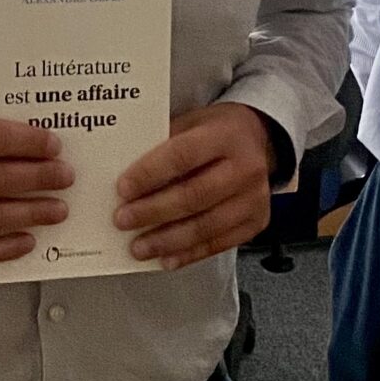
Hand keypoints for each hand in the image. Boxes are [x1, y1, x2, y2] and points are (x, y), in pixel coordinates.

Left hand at [114, 104, 278, 268]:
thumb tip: (124, 176)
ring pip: (206, 226)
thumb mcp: (190, 122)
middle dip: (153, 211)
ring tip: (139, 246)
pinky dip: (189, 254)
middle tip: (123, 220)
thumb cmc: (215, 132)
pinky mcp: (257, 222)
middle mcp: (246, 167)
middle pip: (194, 195)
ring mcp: (255, 198)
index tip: (123, 189)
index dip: (150, 174)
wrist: (255, 140)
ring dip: (167, 240)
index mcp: (226, 135)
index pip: (182, 156)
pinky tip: (167, 258)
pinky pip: (219, 244)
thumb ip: (162, 144)